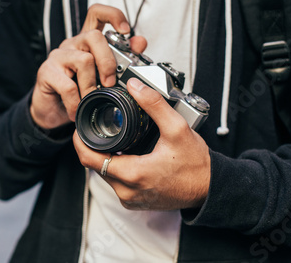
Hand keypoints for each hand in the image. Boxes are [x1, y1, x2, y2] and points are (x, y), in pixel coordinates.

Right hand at [30, 4, 146, 128]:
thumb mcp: (103, 76)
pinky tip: (77, 108)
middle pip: (93, 36)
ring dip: (91, 85)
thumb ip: (122, 58)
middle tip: (110, 82)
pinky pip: (68, 85)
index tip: (126, 31)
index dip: (113, 16)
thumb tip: (139, 42)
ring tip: (91, 99)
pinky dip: (76, 101)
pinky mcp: (46, 72)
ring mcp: (58, 56)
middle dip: (108, 61)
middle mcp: (72, 44)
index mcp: (87, 42)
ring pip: (83, 60)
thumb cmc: (79, 91)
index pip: (97, 13)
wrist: (53, 111)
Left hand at [74, 78, 210, 209]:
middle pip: (95, 165)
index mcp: (133, 174)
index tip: (80, 127)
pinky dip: (117, 168)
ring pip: (105, 175)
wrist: (210, 189)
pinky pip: (117, 183)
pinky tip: (128, 155)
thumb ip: (154, 104)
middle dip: (94, 146)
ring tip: (116, 139)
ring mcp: (130, 200)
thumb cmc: (196, 165)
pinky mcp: (134, 202)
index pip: (89, 159)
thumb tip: (135, 86)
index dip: (80, 141)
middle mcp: (127, 191)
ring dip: (106, 157)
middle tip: (101, 128)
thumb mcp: (177, 128)